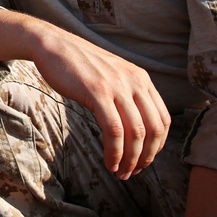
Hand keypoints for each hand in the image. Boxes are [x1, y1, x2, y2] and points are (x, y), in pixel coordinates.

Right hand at [33, 28, 170, 179]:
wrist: (53, 44)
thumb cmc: (78, 63)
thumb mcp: (112, 74)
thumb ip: (127, 94)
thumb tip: (134, 126)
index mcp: (141, 79)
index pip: (163, 120)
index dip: (158, 147)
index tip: (144, 160)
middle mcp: (134, 82)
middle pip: (153, 130)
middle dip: (146, 158)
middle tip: (133, 172)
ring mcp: (116, 86)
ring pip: (136, 133)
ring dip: (130, 159)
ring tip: (120, 172)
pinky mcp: (97, 92)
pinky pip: (114, 130)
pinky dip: (115, 151)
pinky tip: (109, 162)